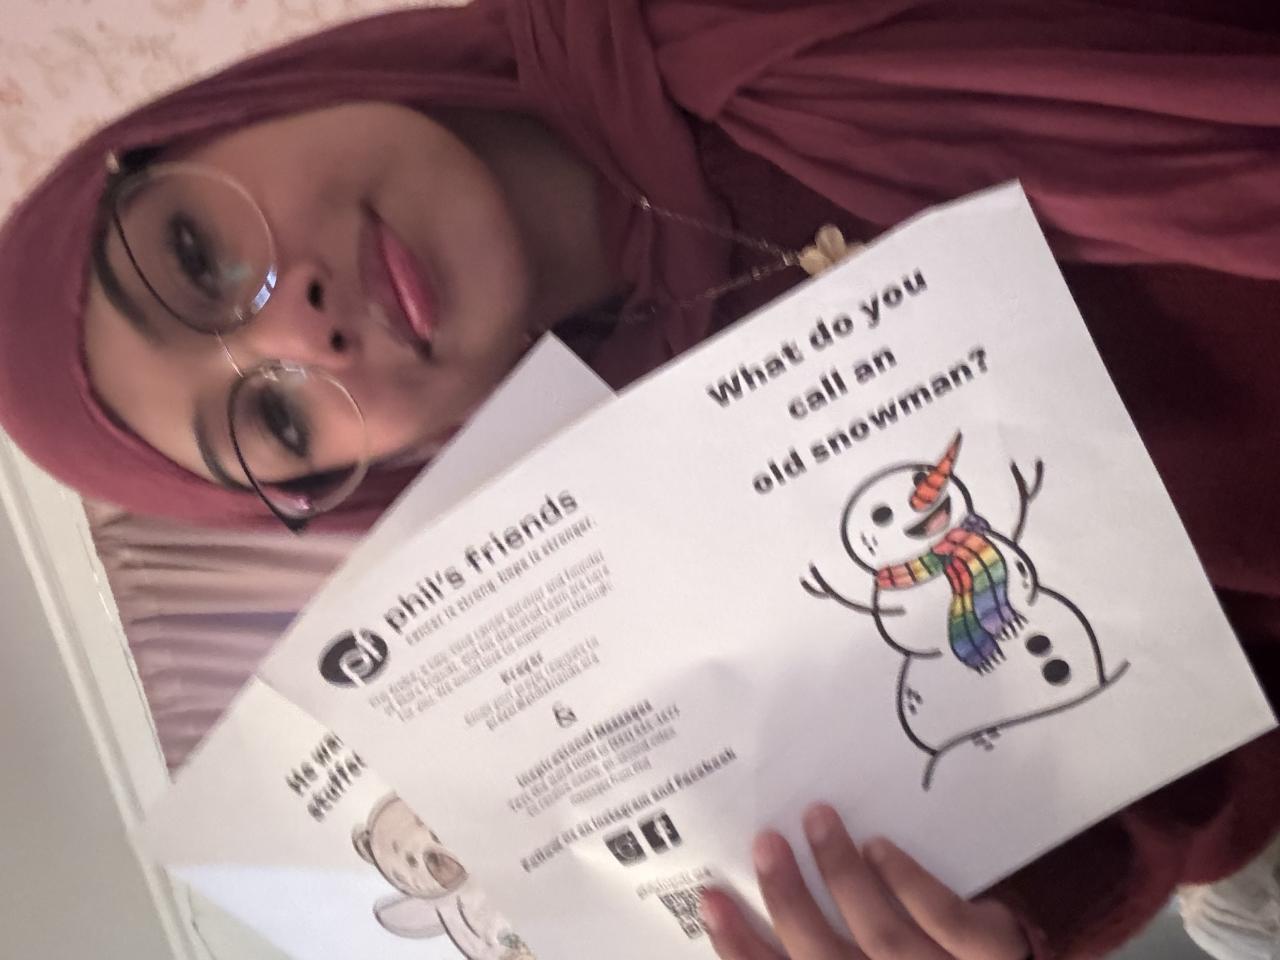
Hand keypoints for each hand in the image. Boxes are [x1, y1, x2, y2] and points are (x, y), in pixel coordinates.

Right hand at [700, 803, 1028, 959]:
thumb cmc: (928, 958)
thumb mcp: (870, 959)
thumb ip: (833, 943)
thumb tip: (775, 895)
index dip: (741, 948)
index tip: (712, 899)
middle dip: (788, 902)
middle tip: (765, 843)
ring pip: (885, 938)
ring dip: (844, 876)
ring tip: (817, 819)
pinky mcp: (997, 959)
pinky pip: (951, 922)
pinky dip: (911, 885)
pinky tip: (881, 847)